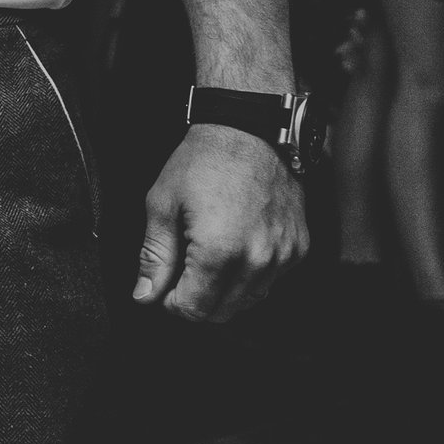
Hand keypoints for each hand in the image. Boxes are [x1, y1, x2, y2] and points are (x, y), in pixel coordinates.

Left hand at [133, 122, 307, 320]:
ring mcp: (284, 256)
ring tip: (204, 261)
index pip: (195, 309)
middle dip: (196, 302)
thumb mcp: (162, 204)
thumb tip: (144, 296)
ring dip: (224, 293)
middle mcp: (258, 260)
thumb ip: (154, 256)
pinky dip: (250, 278)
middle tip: (180, 276)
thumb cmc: (202, 162)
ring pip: (249, 301)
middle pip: (223, 312)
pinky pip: (272, 282)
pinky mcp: (299, 248)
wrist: (249, 131)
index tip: (164, 286)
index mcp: (219, 252)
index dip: (172, 303)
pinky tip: (233, 252)